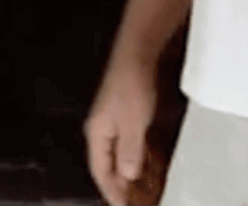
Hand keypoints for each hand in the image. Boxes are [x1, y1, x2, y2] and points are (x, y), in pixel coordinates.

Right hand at [84, 58, 160, 205]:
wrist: (137, 55)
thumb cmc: (132, 87)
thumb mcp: (132, 123)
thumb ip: (129, 152)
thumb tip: (128, 177)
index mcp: (97, 133)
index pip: (100, 170)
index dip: (110, 190)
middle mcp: (102, 129)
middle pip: (108, 164)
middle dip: (120, 184)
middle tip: (134, 201)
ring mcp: (114, 121)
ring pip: (120, 154)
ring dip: (130, 172)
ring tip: (144, 188)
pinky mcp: (126, 114)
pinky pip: (129, 144)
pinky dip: (138, 157)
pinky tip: (150, 163)